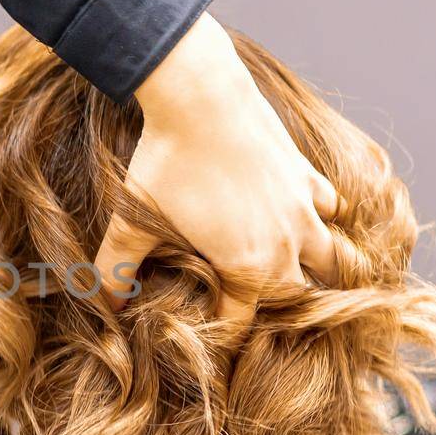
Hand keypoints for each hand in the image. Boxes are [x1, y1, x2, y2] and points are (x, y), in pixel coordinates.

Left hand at [92, 13, 339, 321]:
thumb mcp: (131, 222)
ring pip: (332, 258)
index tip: (208, 338)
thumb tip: (103, 303)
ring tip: (304, 278)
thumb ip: (116, 268)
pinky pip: (332, 207)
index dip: (222, 335)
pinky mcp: (306, 174)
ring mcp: (303, 208)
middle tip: (253, 310)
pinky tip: (308, 217)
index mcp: (247, 267)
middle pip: (295, 297)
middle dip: (277, 310)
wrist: (200, 96)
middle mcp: (285, 244)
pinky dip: (325, 218)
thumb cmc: (165, 162)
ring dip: (319, 272)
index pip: (242, 322)